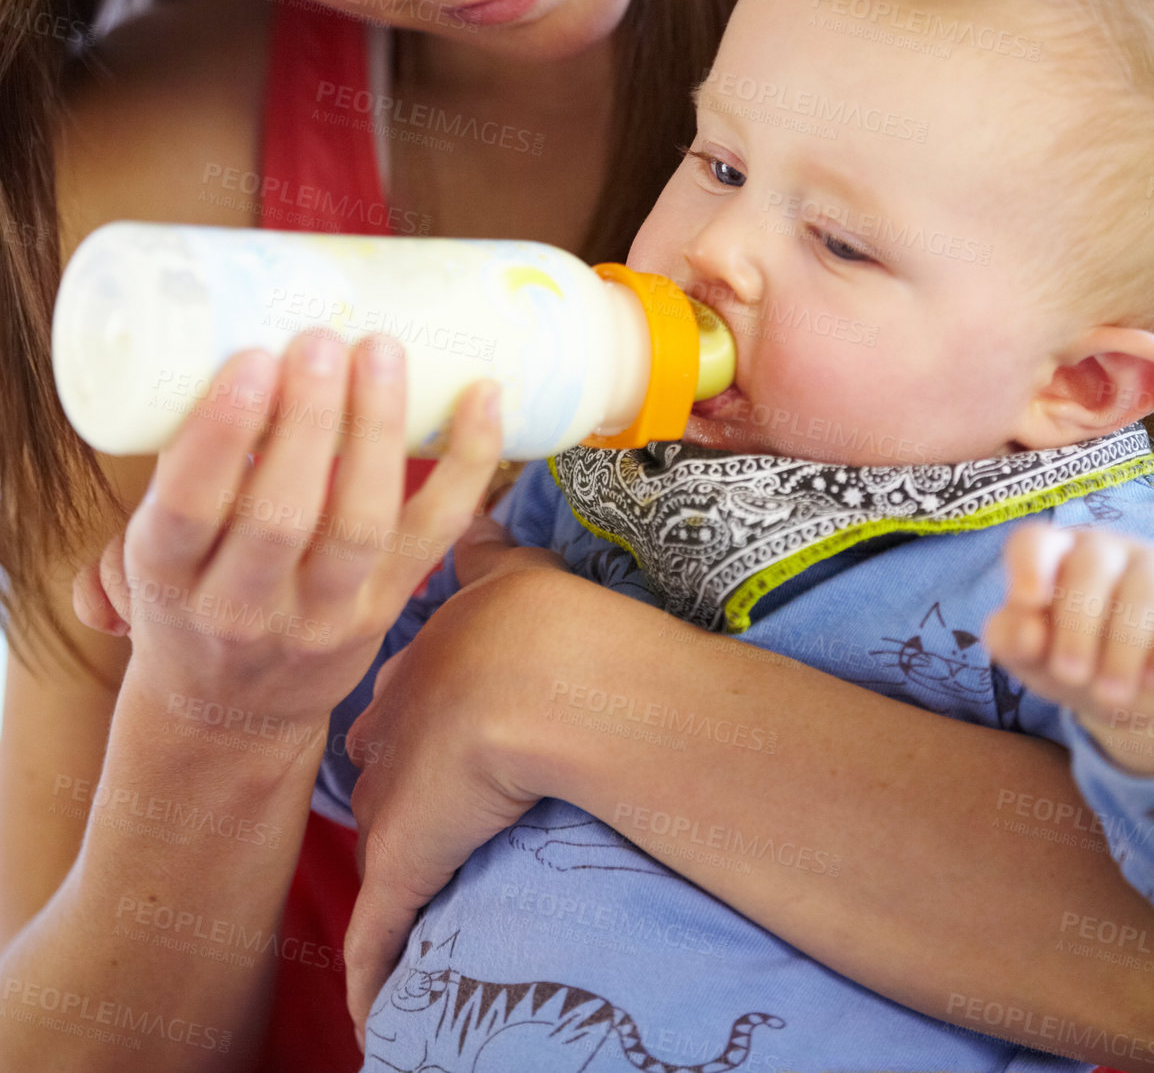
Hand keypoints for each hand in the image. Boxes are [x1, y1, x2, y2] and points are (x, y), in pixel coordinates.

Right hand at [72, 331, 502, 739]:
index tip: (253, 358)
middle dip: (309, 421)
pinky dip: (467, 463)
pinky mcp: (386, 608)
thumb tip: (233, 328)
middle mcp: (242, 608)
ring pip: (359, 523)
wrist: (231, 709)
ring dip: (378, 429)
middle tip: (323, 340)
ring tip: (381, 351)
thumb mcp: (161, 540)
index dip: (223, 433)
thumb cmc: (192, 589)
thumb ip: (191, 460)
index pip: (188, 508)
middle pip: (281, 516)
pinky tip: (484, 395)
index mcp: (169, 578)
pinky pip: (436, 532)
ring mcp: (322, 615)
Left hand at [343, 544, 565, 1042]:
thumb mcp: (513, 573)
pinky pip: (380, 934)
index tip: (405, 741)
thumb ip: (490, 550)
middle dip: (384, 798)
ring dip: (383, 884)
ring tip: (390, 918)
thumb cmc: (543, 621)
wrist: (544, 676)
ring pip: (376, 853)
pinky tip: (367, 1010)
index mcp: (417, 671)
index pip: (391, 708)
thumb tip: (475, 511)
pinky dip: (372, 974)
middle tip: (400, 823)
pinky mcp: (403, 865)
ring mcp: (393, 804)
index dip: (400, 727)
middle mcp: (392, 736)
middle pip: (376, 777)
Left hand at [984, 522, 1153, 774]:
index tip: (1028, 600)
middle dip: (1077, 626)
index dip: (1029, 565)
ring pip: (1141, 591)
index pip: (1034, 541)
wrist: (1119, 687)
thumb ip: (1010, 639)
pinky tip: (1148, 680)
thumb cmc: (1060, 655)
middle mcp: (1099, 551)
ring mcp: (1147, 568)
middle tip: (1070, 675)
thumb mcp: (1026, 654)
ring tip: (1110, 694)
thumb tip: (1029, 632)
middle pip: (1089, 568)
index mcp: (1050, 554)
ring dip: (1123, 646)